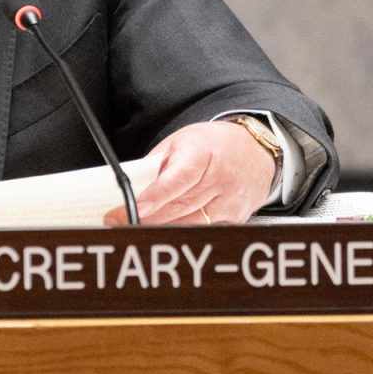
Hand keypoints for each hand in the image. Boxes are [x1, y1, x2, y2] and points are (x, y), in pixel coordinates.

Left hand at [102, 120, 273, 225]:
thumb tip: (133, 185)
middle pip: (179, 206)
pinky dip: (181, 232)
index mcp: (203, 153)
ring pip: (189, 224)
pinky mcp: (235, 218)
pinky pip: (202, 231)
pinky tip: (164, 231)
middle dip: (146, 217)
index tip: (133, 209)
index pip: (178, 178)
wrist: (255, 150)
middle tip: (117, 222)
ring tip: (135, 227)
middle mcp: (220, 178)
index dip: (155, 197)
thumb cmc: (214, 144)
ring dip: (160, 228)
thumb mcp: (180, 141)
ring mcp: (229, 201)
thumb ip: (157, 164)